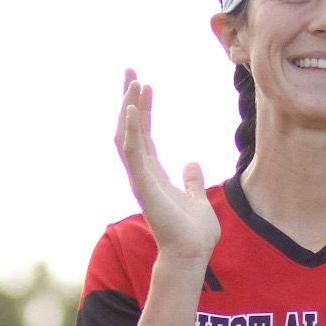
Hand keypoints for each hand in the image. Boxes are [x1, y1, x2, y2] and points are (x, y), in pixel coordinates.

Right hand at [117, 70, 218, 264]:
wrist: (192, 254)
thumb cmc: (194, 233)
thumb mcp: (198, 198)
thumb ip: (191, 181)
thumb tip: (191, 164)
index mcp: (154, 174)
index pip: (144, 134)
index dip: (143, 108)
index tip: (144, 83)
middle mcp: (143, 174)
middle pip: (130, 129)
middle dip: (129, 99)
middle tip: (130, 71)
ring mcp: (141, 179)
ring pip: (127, 136)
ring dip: (129, 108)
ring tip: (133, 82)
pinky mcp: (144, 186)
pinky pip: (132, 152)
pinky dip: (131, 129)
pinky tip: (133, 108)